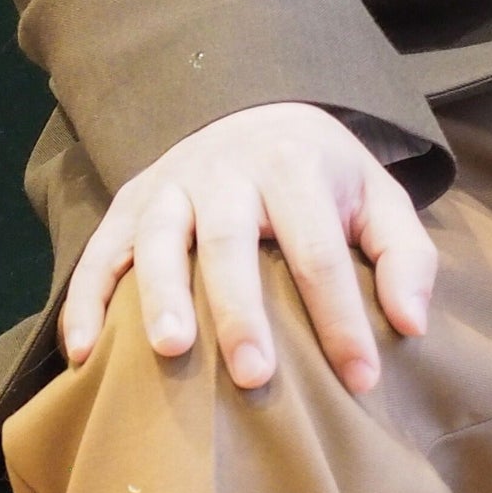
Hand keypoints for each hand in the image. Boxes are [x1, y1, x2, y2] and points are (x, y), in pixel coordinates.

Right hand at [59, 101, 436, 393]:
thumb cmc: (321, 176)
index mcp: (290, 166)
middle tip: (254, 376)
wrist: (254, 113)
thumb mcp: (378, 197)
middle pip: (228, 240)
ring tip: (169, 351)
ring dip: (160, 294)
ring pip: (158, 237)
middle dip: (239, 309)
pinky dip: (86, 298)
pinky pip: (100, 250)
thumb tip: (409, 325)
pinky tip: (82, 351)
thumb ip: (404, 256)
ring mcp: (168, 183)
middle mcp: (223, 169)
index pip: (316, 248)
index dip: (339, 316)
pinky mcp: (129, 201)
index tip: (360, 379)